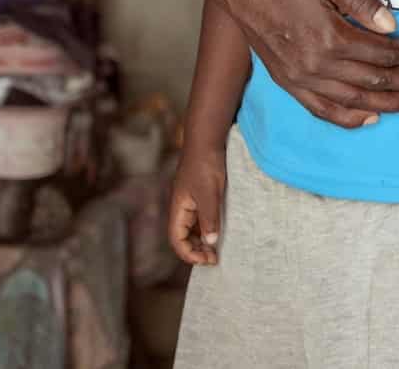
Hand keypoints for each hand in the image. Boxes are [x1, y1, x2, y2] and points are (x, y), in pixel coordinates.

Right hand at [169, 145, 226, 265]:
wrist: (208, 139)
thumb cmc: (206, 165)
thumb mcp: (209, 194)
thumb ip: (209, 219)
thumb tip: (210, 243)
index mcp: (178, 208)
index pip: (176, 239)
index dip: (189, 253)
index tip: (207, 260)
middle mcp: (181, 207)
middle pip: (183, 236)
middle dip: (196, 250)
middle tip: (215, 259)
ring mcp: (191, 200)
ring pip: (193, 228)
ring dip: (202, 240)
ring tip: (218, 249)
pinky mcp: (201, 194)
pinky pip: (201, 217)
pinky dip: (208, 228)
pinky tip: (221, 231)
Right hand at [211, 0, 398, 127]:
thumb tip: (392, 26)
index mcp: (330, 36)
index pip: (383, 53)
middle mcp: (316, 64)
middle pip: (373, 80)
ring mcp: (300, 77)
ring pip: (353, 100)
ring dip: (385, 104)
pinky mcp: (287, 82)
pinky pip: (322, 110)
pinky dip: (349, 117)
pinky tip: (369, 118)